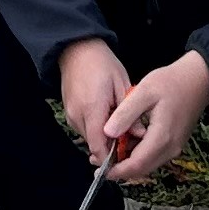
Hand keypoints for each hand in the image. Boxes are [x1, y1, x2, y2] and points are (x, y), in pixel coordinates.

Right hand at [57, 39, 129, 161]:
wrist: (76, 49)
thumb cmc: (101, 63)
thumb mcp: (122, 84)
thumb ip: (130, 112)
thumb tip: (139, 134)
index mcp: (92, 108)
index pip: (99, 147)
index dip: (112, 158)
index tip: (126, 160)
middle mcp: (77, 115)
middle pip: (94, 145)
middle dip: (111, 148)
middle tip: (129, 142)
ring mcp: (71, 114)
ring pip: (89, 138)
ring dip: (104, 138)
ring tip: (120, 127)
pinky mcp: (69, 112)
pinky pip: (84, 128)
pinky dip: (96, 129)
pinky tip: (108, 118)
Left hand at [97, 51, 208, 185]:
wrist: (198, 80)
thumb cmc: (171, 83)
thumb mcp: (143, 92)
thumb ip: (125, 114)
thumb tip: (107, 133)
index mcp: (161, 138)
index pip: (136, 165)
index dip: (117, 171)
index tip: (100, 169)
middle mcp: (170, 149)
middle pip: (142, 169)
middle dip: (121, 169)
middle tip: (100, 161)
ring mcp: (174, 148)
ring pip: (148, 164)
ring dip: (129, 162)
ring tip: (111, 149)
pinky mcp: (175, 144)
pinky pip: (154, 156)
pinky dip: (139, 155)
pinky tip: (128, 141)